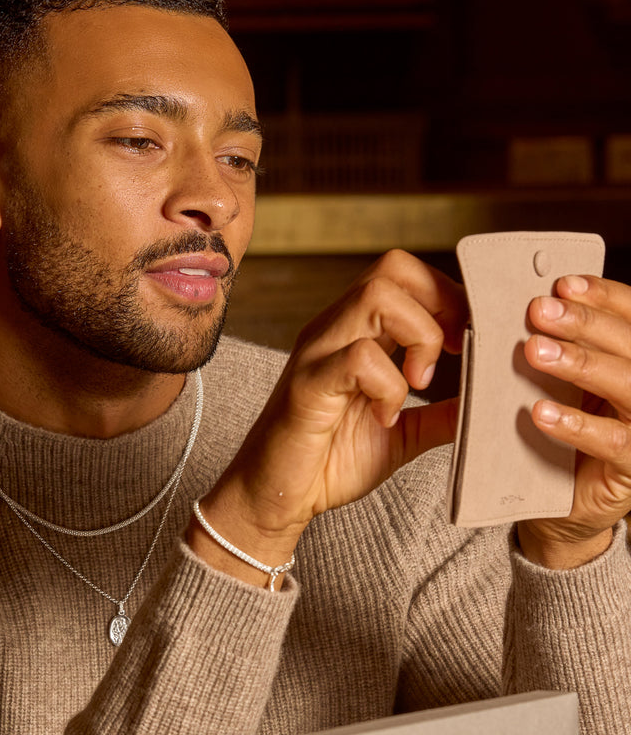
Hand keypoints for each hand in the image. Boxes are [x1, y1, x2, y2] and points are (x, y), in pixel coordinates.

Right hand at [188, 251, 467, 584]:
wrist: (277, 495)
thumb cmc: (330, 460)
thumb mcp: (403, 433)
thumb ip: (441, 413)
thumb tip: (486, 399)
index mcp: (355, 332)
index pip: (402, 273)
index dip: (445, 294)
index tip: (466, 337)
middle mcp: (334, 329)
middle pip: (392, 268)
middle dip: (440, 303)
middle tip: (451, 352)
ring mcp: (318, 352)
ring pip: (377, 296)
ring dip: (418, 337)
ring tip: (419, 382)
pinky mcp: (309, 384)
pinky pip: (358, 358)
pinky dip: (389, 386)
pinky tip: (387, 417)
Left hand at [520, 274, 630, 568]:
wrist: (560, 500)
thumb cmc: (557, 432)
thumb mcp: (557, 385)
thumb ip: (553, 352)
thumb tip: (525, 311)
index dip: (603, 297)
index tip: (563, 285)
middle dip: (585, 323)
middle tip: (540, 312)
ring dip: (582, 364)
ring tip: (536, 352)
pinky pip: (615, 442)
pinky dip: (578, 424)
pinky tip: (541, 412)